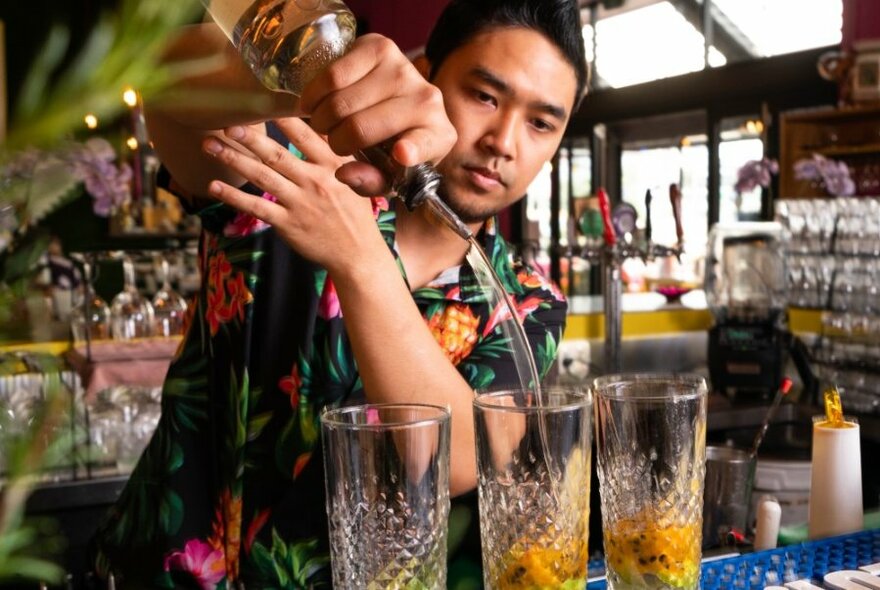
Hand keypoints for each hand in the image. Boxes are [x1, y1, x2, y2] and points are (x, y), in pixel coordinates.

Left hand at [203, 118, 386, 271]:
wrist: (358, 253)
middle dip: (249, 138)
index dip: (282, 119)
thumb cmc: (355, 212)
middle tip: (227, 123)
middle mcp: (315, 181)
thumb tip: (320, 122)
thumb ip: (335, 151)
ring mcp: (300, 203)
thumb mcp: (358, 177)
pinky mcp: (287, 224)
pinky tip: (215, 185)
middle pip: (277, 154)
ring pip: (262, 176)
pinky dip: (234, 196)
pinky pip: (257, 207)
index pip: (305, 135)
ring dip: (233, 160)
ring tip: (209, 145)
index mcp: (333, 165)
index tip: (261, 103)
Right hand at [300, 34, 456, 194]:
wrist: (392, 101)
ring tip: (327, 122)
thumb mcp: (385, 176)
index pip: (423, 143)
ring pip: (341, 102)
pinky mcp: (380, 46)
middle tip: (335, 141)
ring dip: (322, 119)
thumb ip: (369, 183)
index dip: (410, 150)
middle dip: (335, 141)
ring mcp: (404, 70)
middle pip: (359, 128)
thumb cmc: (391, 145)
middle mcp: (428, 100)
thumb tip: (345, 173)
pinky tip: (317, 102)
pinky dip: (315, 94)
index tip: (401, 153)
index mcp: (438, 137)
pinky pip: (333, 75)